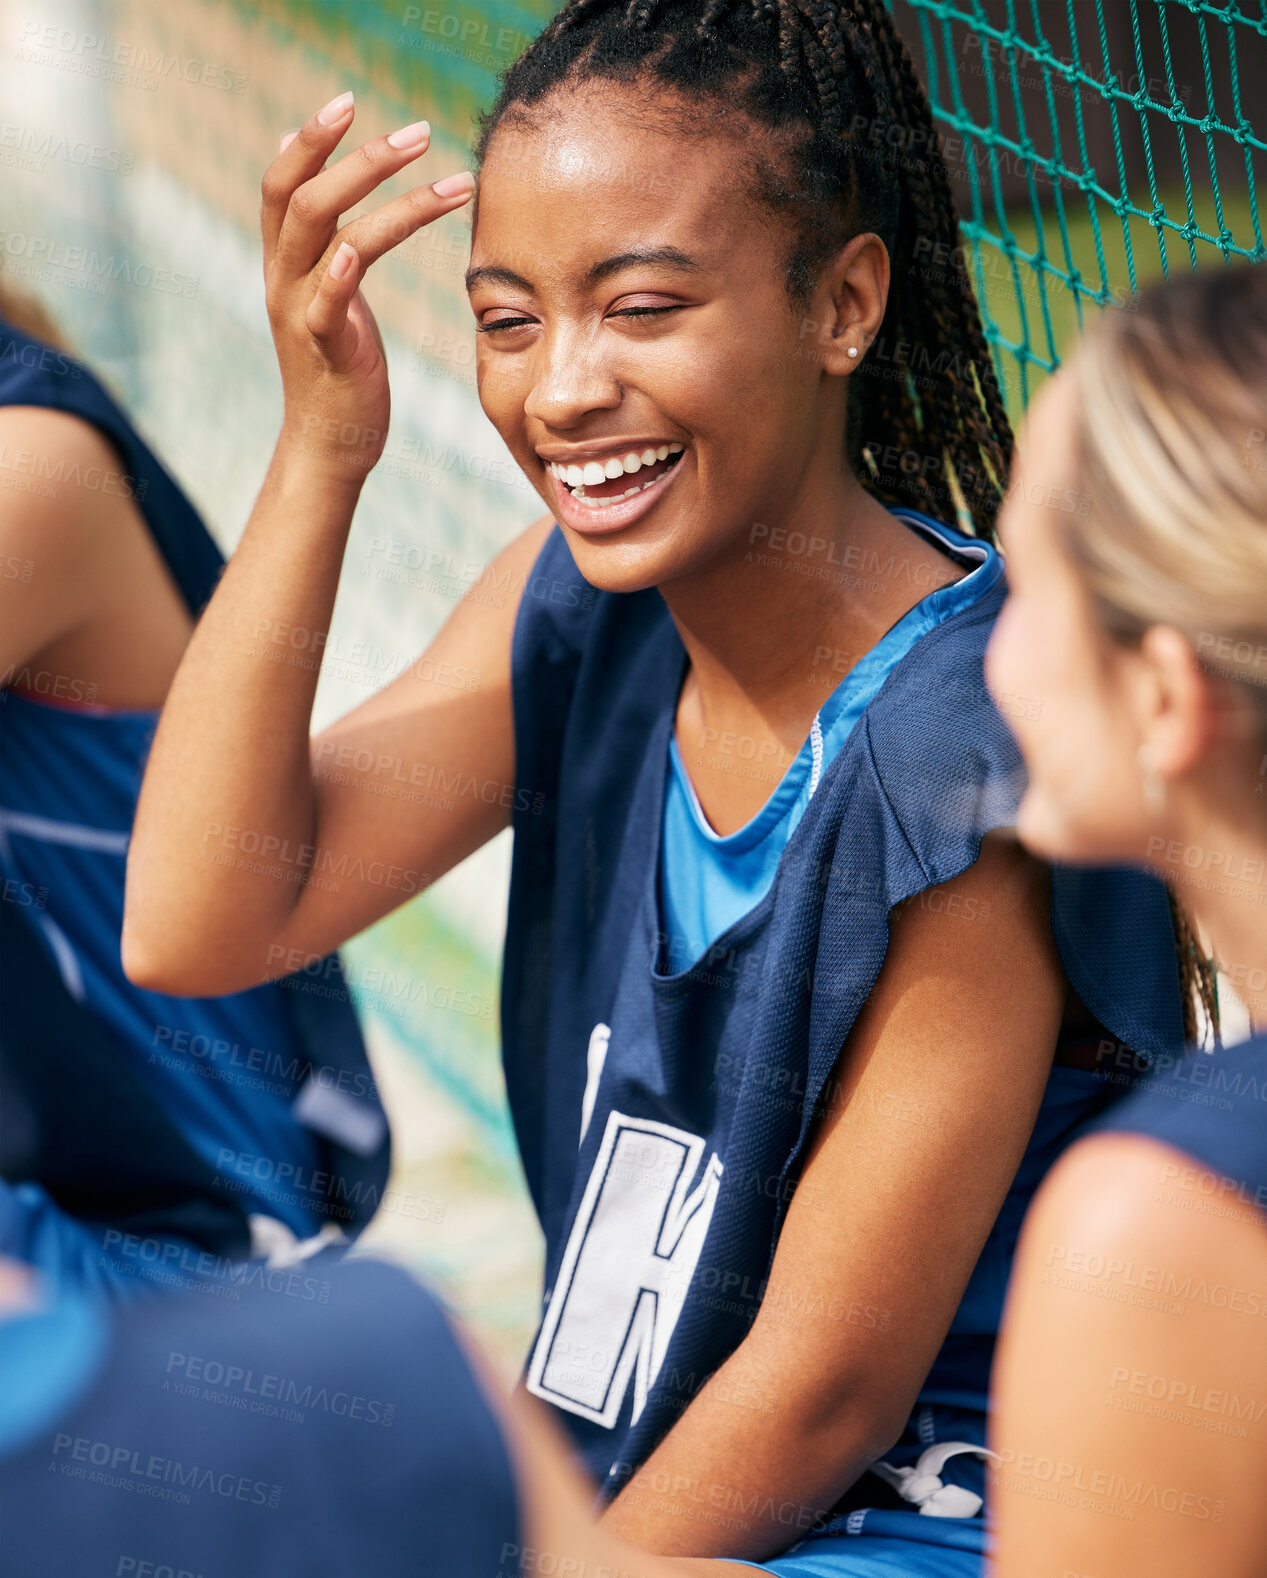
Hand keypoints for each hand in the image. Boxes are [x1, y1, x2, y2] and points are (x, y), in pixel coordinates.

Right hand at [260, 91, 473, 482]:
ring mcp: (299, 314)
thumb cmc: (340, 369)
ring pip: (324, 234)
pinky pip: (324, 303)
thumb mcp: (327, 296)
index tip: (347, 102)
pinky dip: (339, 271)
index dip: (309, 139)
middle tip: (417, 131)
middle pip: (301, 194)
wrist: (329, 445)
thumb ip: (323, 241)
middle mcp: (284, 280)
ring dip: (384, 195)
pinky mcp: (325, 351)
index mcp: (286, 263)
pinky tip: (359, 247)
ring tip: (447, 176)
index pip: (283, 183)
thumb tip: (316, 178)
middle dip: (357, 155)